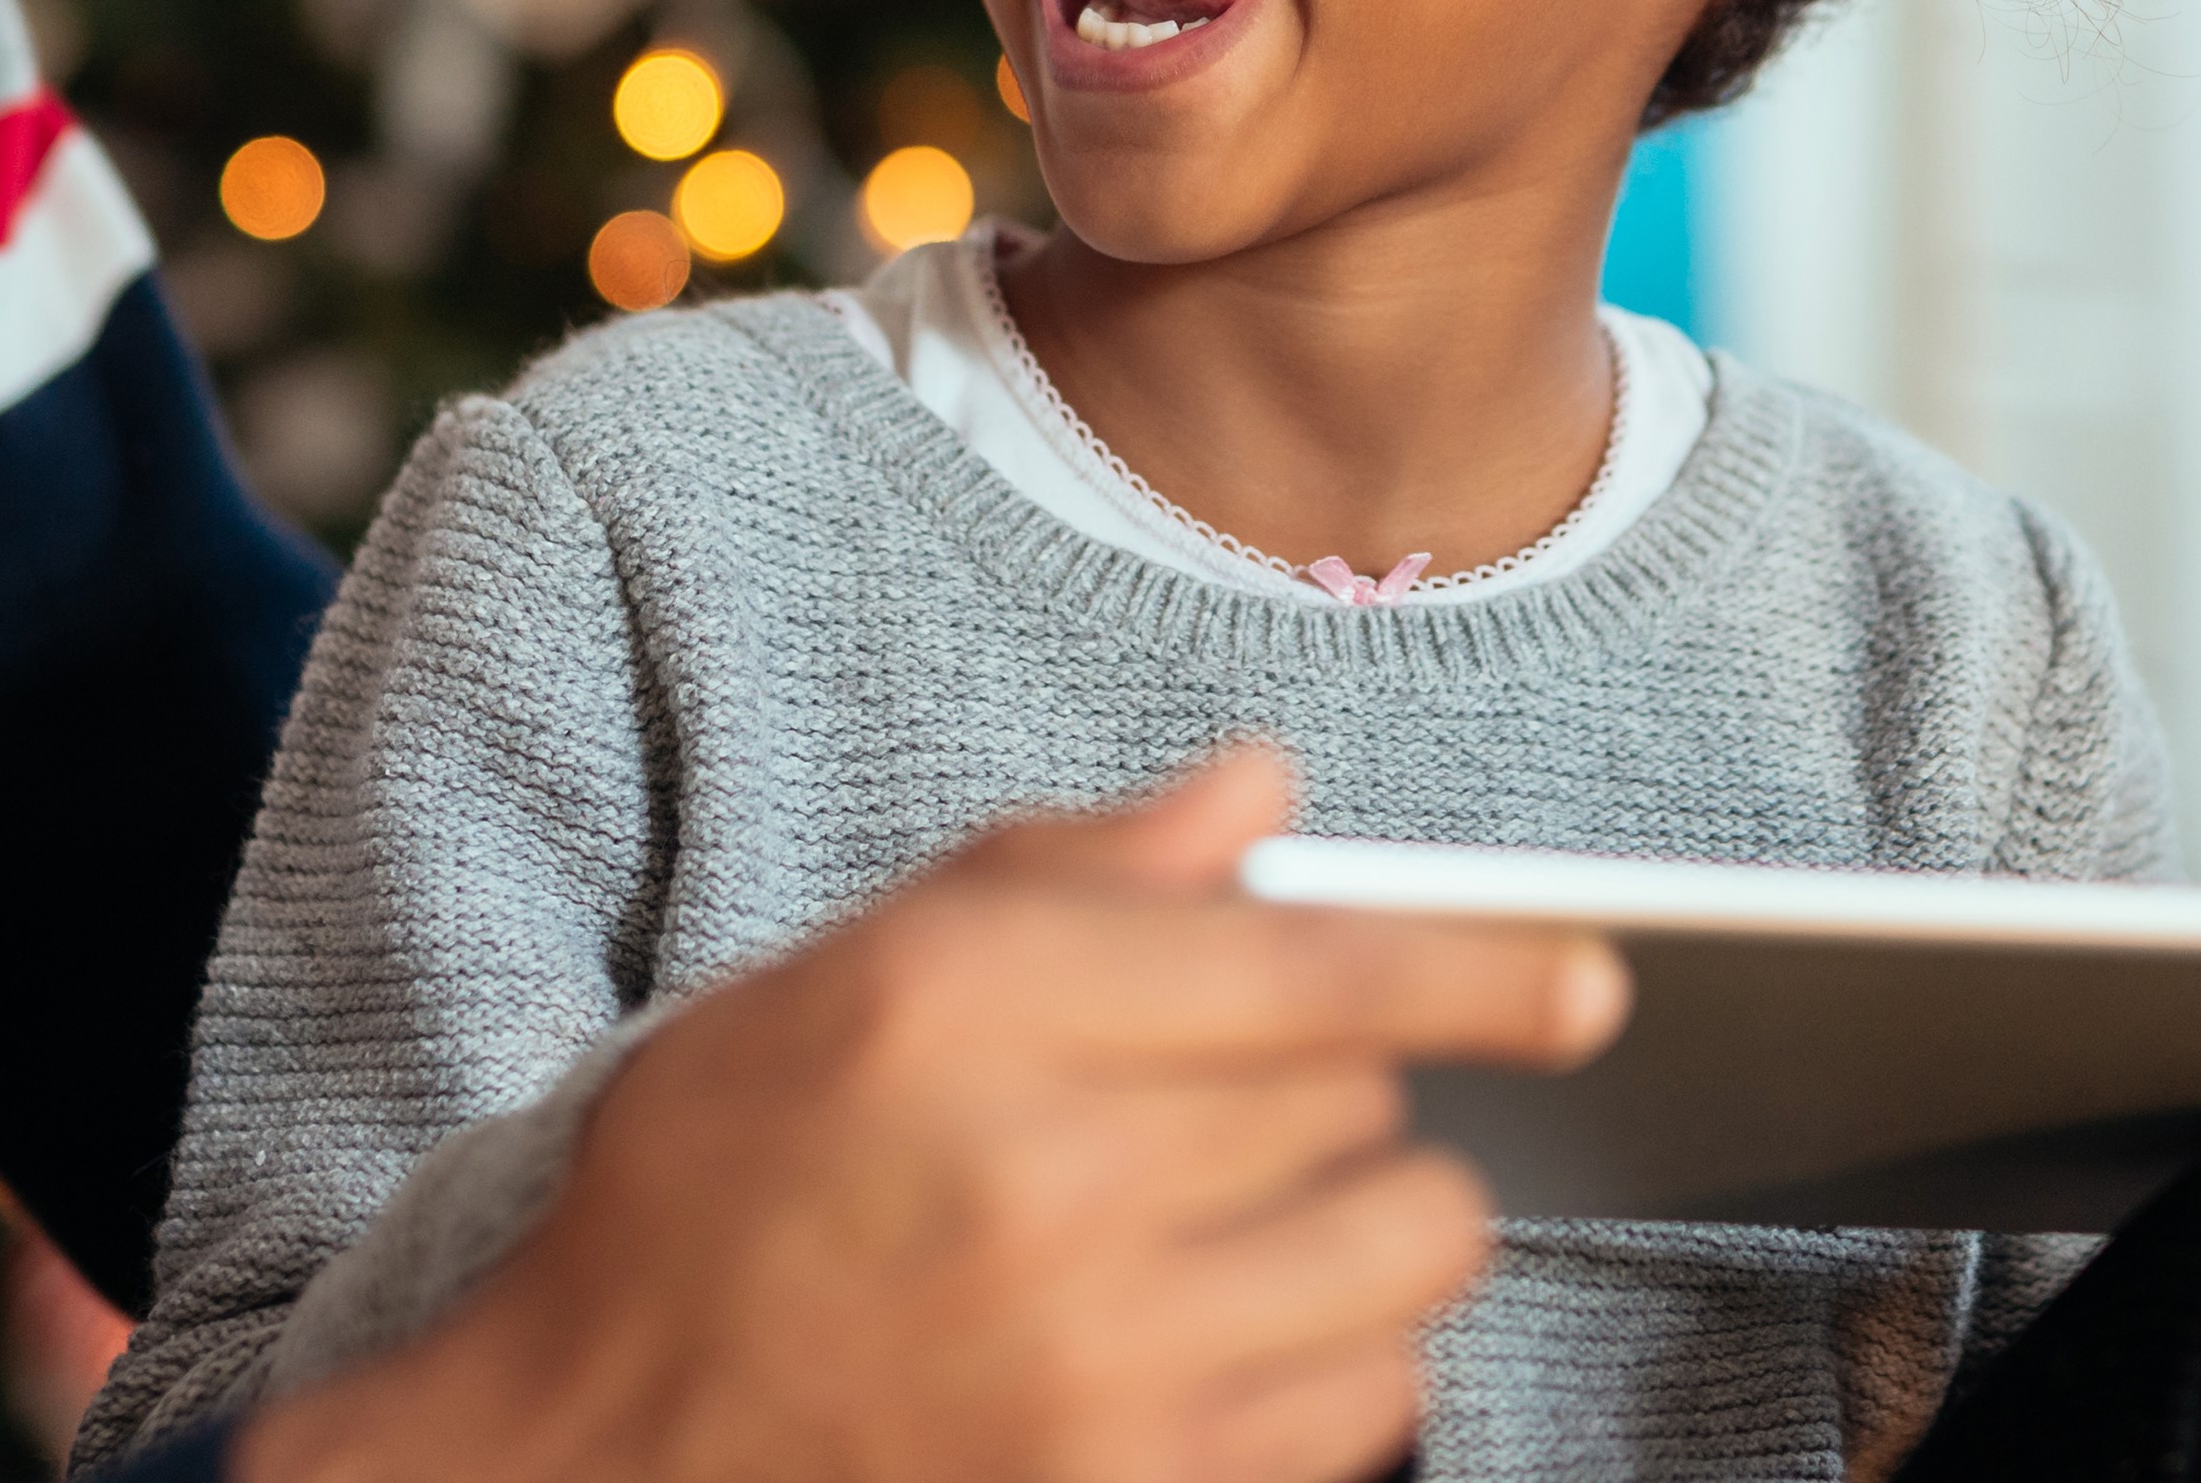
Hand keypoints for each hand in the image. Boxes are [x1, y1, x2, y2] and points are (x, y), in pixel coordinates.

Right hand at [240, 749, 1625, 1482]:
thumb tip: (1261, 784)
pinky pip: (1374, 1409)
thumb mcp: (849, 970)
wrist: (609, 1454)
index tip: (1591, 971)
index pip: (1304, 969)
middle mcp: (1053, 1182)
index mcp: (971, 1008)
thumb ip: (1066, 864)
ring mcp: (1108, 1368)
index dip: (1476, 964)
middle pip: (1362, 1098)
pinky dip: (1343, 1355)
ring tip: (1252, 1204)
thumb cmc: (713, 1186)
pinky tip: (1235, 1323)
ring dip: (1364, 1211)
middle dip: (1335, 1070)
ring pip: (1399, 1253)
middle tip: (1233, 1084)